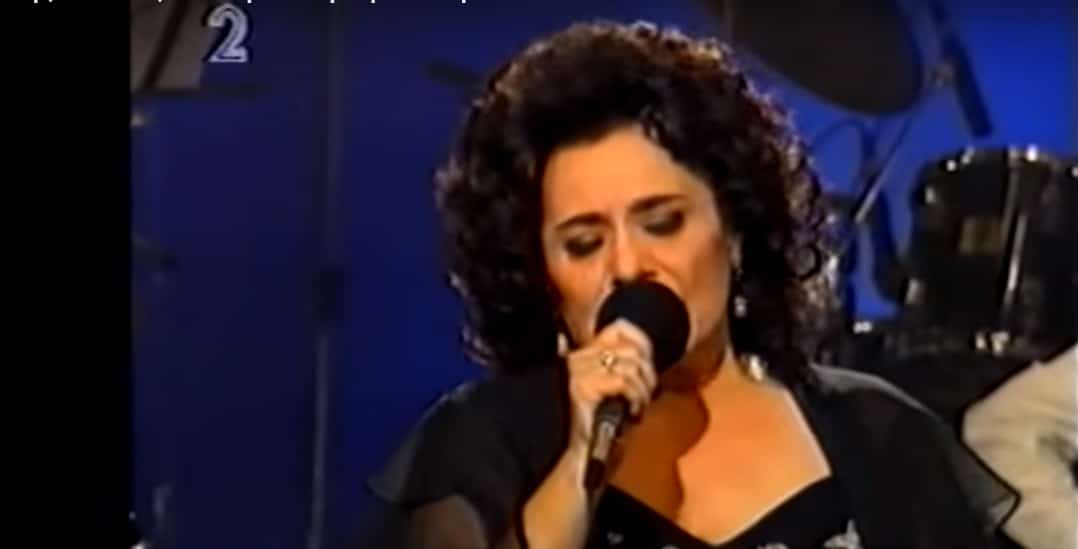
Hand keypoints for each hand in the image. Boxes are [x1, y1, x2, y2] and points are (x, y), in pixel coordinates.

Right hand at [562, 319, 659, 453]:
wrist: (569, 459)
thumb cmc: (591, 434)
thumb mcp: (609, 399)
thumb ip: (621, 378)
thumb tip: (643, 363)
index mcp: (581, 357)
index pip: (618, 329)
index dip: (641, 341)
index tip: (649, 364)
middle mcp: (577, 360)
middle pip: (629, 346)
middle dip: (647, 371)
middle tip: (647, 394)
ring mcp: (578, 372)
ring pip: (630, 364)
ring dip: (643, 388)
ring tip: (639, 406)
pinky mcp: (583, 388)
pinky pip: (623, 381)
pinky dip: (636, 396)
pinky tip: (633, 412)